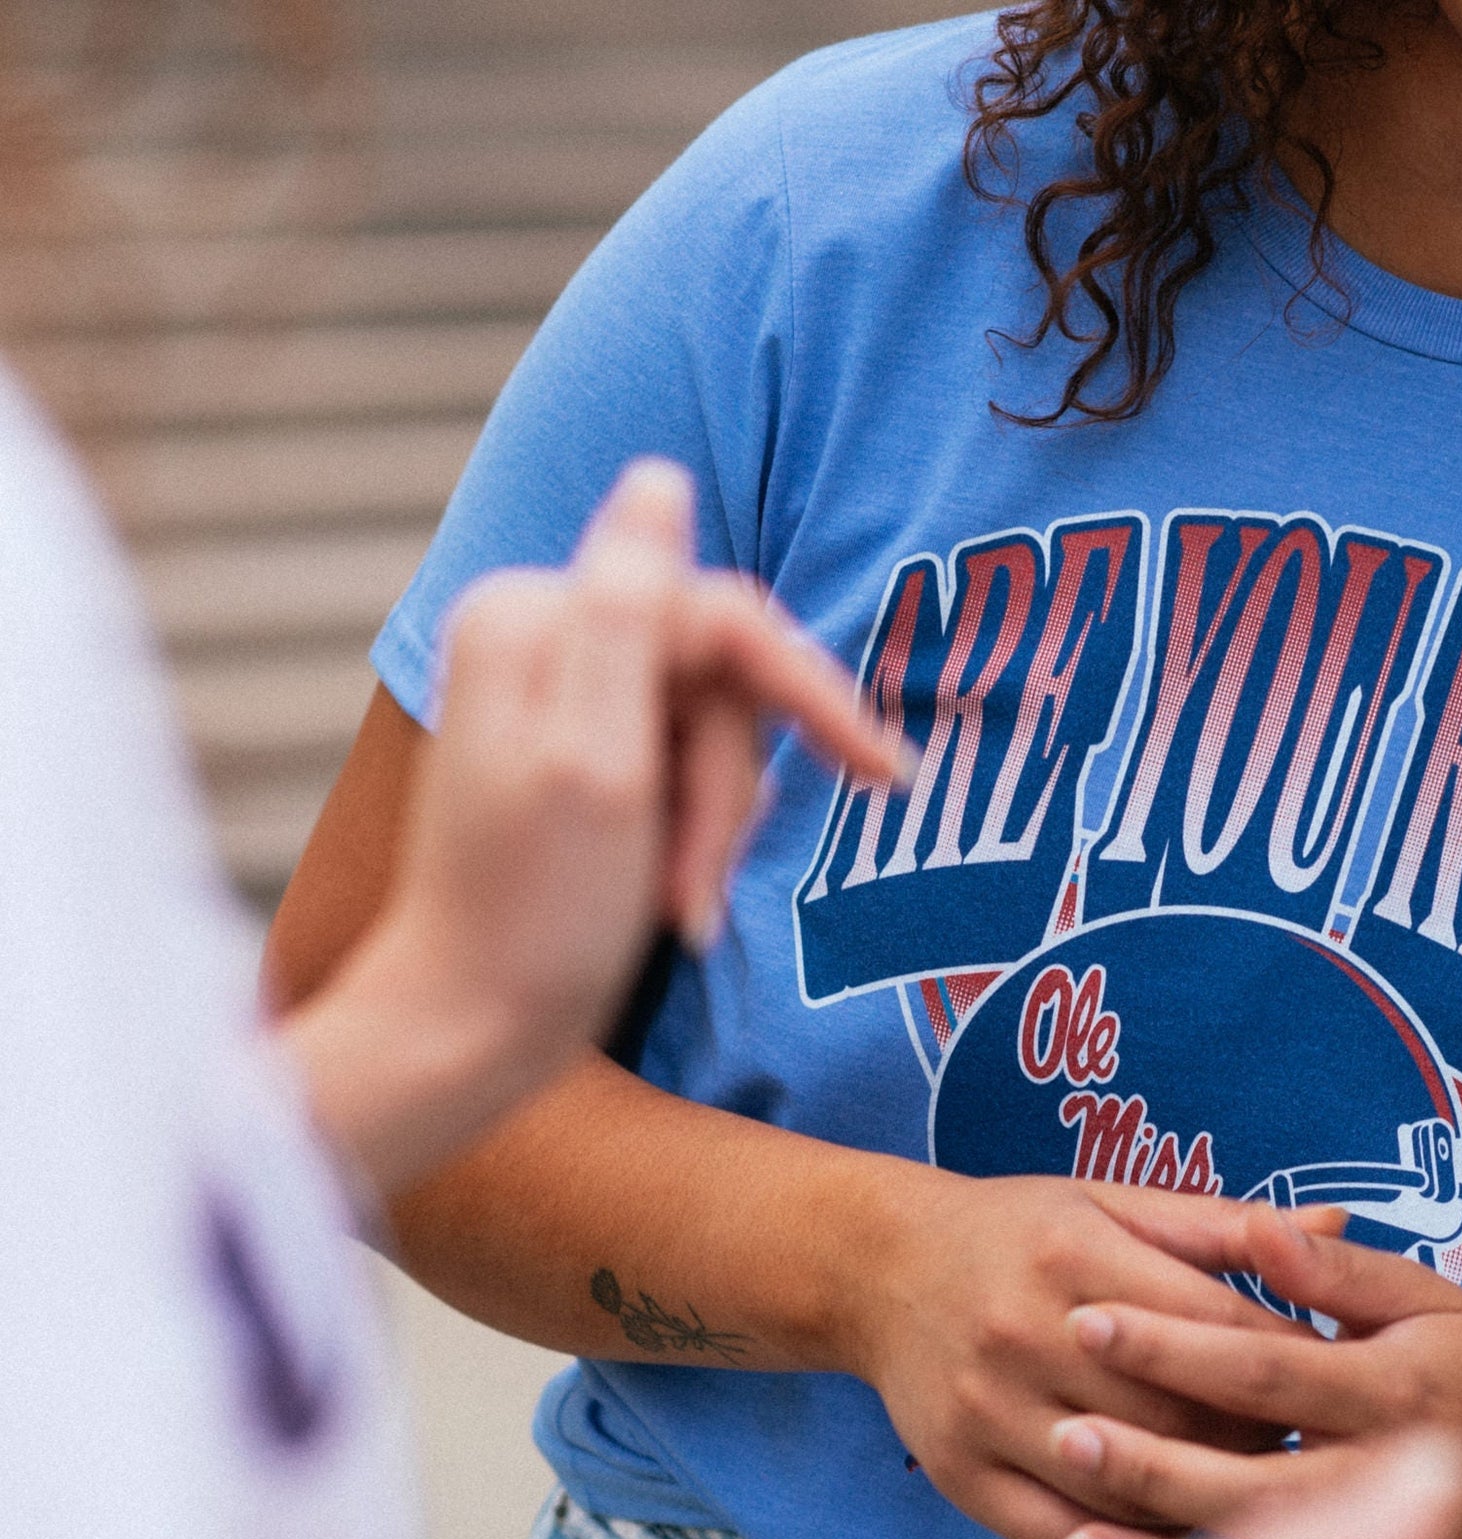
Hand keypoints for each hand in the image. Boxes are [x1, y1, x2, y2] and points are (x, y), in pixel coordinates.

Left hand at [284, 459, 910, 1191]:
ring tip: (676, 903)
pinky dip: (692, 835)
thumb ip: (630, 612)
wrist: (468, 1031)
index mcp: (535, 620)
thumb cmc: (534, 917)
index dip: (807, 691)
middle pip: (716, 678)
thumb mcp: (599, 763)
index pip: (720, 618)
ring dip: (712, 826)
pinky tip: (666, 893)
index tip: (883, 775)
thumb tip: (660, 475)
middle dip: (728, 788)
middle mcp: (540, 638)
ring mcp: (558, 698)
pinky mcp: (578, 753)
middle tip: (697, 883)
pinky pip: (683, 767)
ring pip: (710, 730)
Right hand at [835, 1176, 1321, 1538]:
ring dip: (1198, 1498)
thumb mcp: (1109, 1203)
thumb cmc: (1018, 1231)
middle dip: (1251, 1434)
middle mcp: (1022, 1332)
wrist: (881, 1267)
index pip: (1207, 1323)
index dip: (1282, 1358)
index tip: (1331, 1378)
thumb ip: (1222, 1225)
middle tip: (1309, 1447)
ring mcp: (985, 1410)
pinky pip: (1059, 1535)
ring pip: (1120, 1482)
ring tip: (1257, 1495)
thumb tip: (1345, 1225)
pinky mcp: (958, 1474)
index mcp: (1071, 1253)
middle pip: (1172, 1411)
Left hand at [1042, 1203, 1461, 1538]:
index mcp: (1397, 1389)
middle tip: (1062, 1431)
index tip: (1088, 1315)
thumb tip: (1257, 1228)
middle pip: (1252, 1479)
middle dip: (1150, 1458)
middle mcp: (1388, 1479)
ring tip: (1072, 1516)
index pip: (1266, 1366)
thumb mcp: (1425, 1298)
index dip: (1174, 1344)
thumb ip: (1336, 1269)